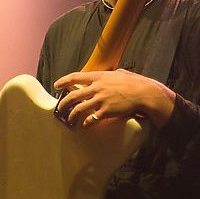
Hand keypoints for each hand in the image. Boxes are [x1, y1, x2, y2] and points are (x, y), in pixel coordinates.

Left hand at [54, 69, 174, 127]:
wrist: (143, 93)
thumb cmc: (134, 83)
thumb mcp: (120, 74)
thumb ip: (111, 75)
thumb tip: (110, 74)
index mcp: (99, 77)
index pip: (75, 77)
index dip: (63, 81)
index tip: (56, 85)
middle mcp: (97, 88)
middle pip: (73, 96)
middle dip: (63, 103)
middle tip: (59, 108)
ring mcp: (100, 100)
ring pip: (79, 109)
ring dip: (72, 116)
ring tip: (69, 120)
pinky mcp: (106, 112)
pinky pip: (91, 119)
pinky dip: (86, 123)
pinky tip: (84, 125)